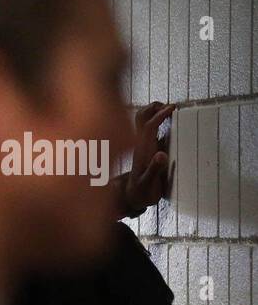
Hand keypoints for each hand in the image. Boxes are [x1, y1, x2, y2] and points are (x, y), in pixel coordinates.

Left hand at [124, 101, 175, 215]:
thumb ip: (154, 170)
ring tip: (169, 109)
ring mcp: (142, 144)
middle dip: (154, 107)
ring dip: (153, 110)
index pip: (148, 126)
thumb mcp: (148, 184)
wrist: (133, 197)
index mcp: (142, 150)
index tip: (172, 108)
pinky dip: (156, 117)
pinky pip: (147, 126)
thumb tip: (161, 154)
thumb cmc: (142, 192)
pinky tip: (167, 118)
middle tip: (171, 107)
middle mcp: (140, 144)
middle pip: (141, 117)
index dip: (159, 115)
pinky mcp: (146, 146)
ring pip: (142, 119)